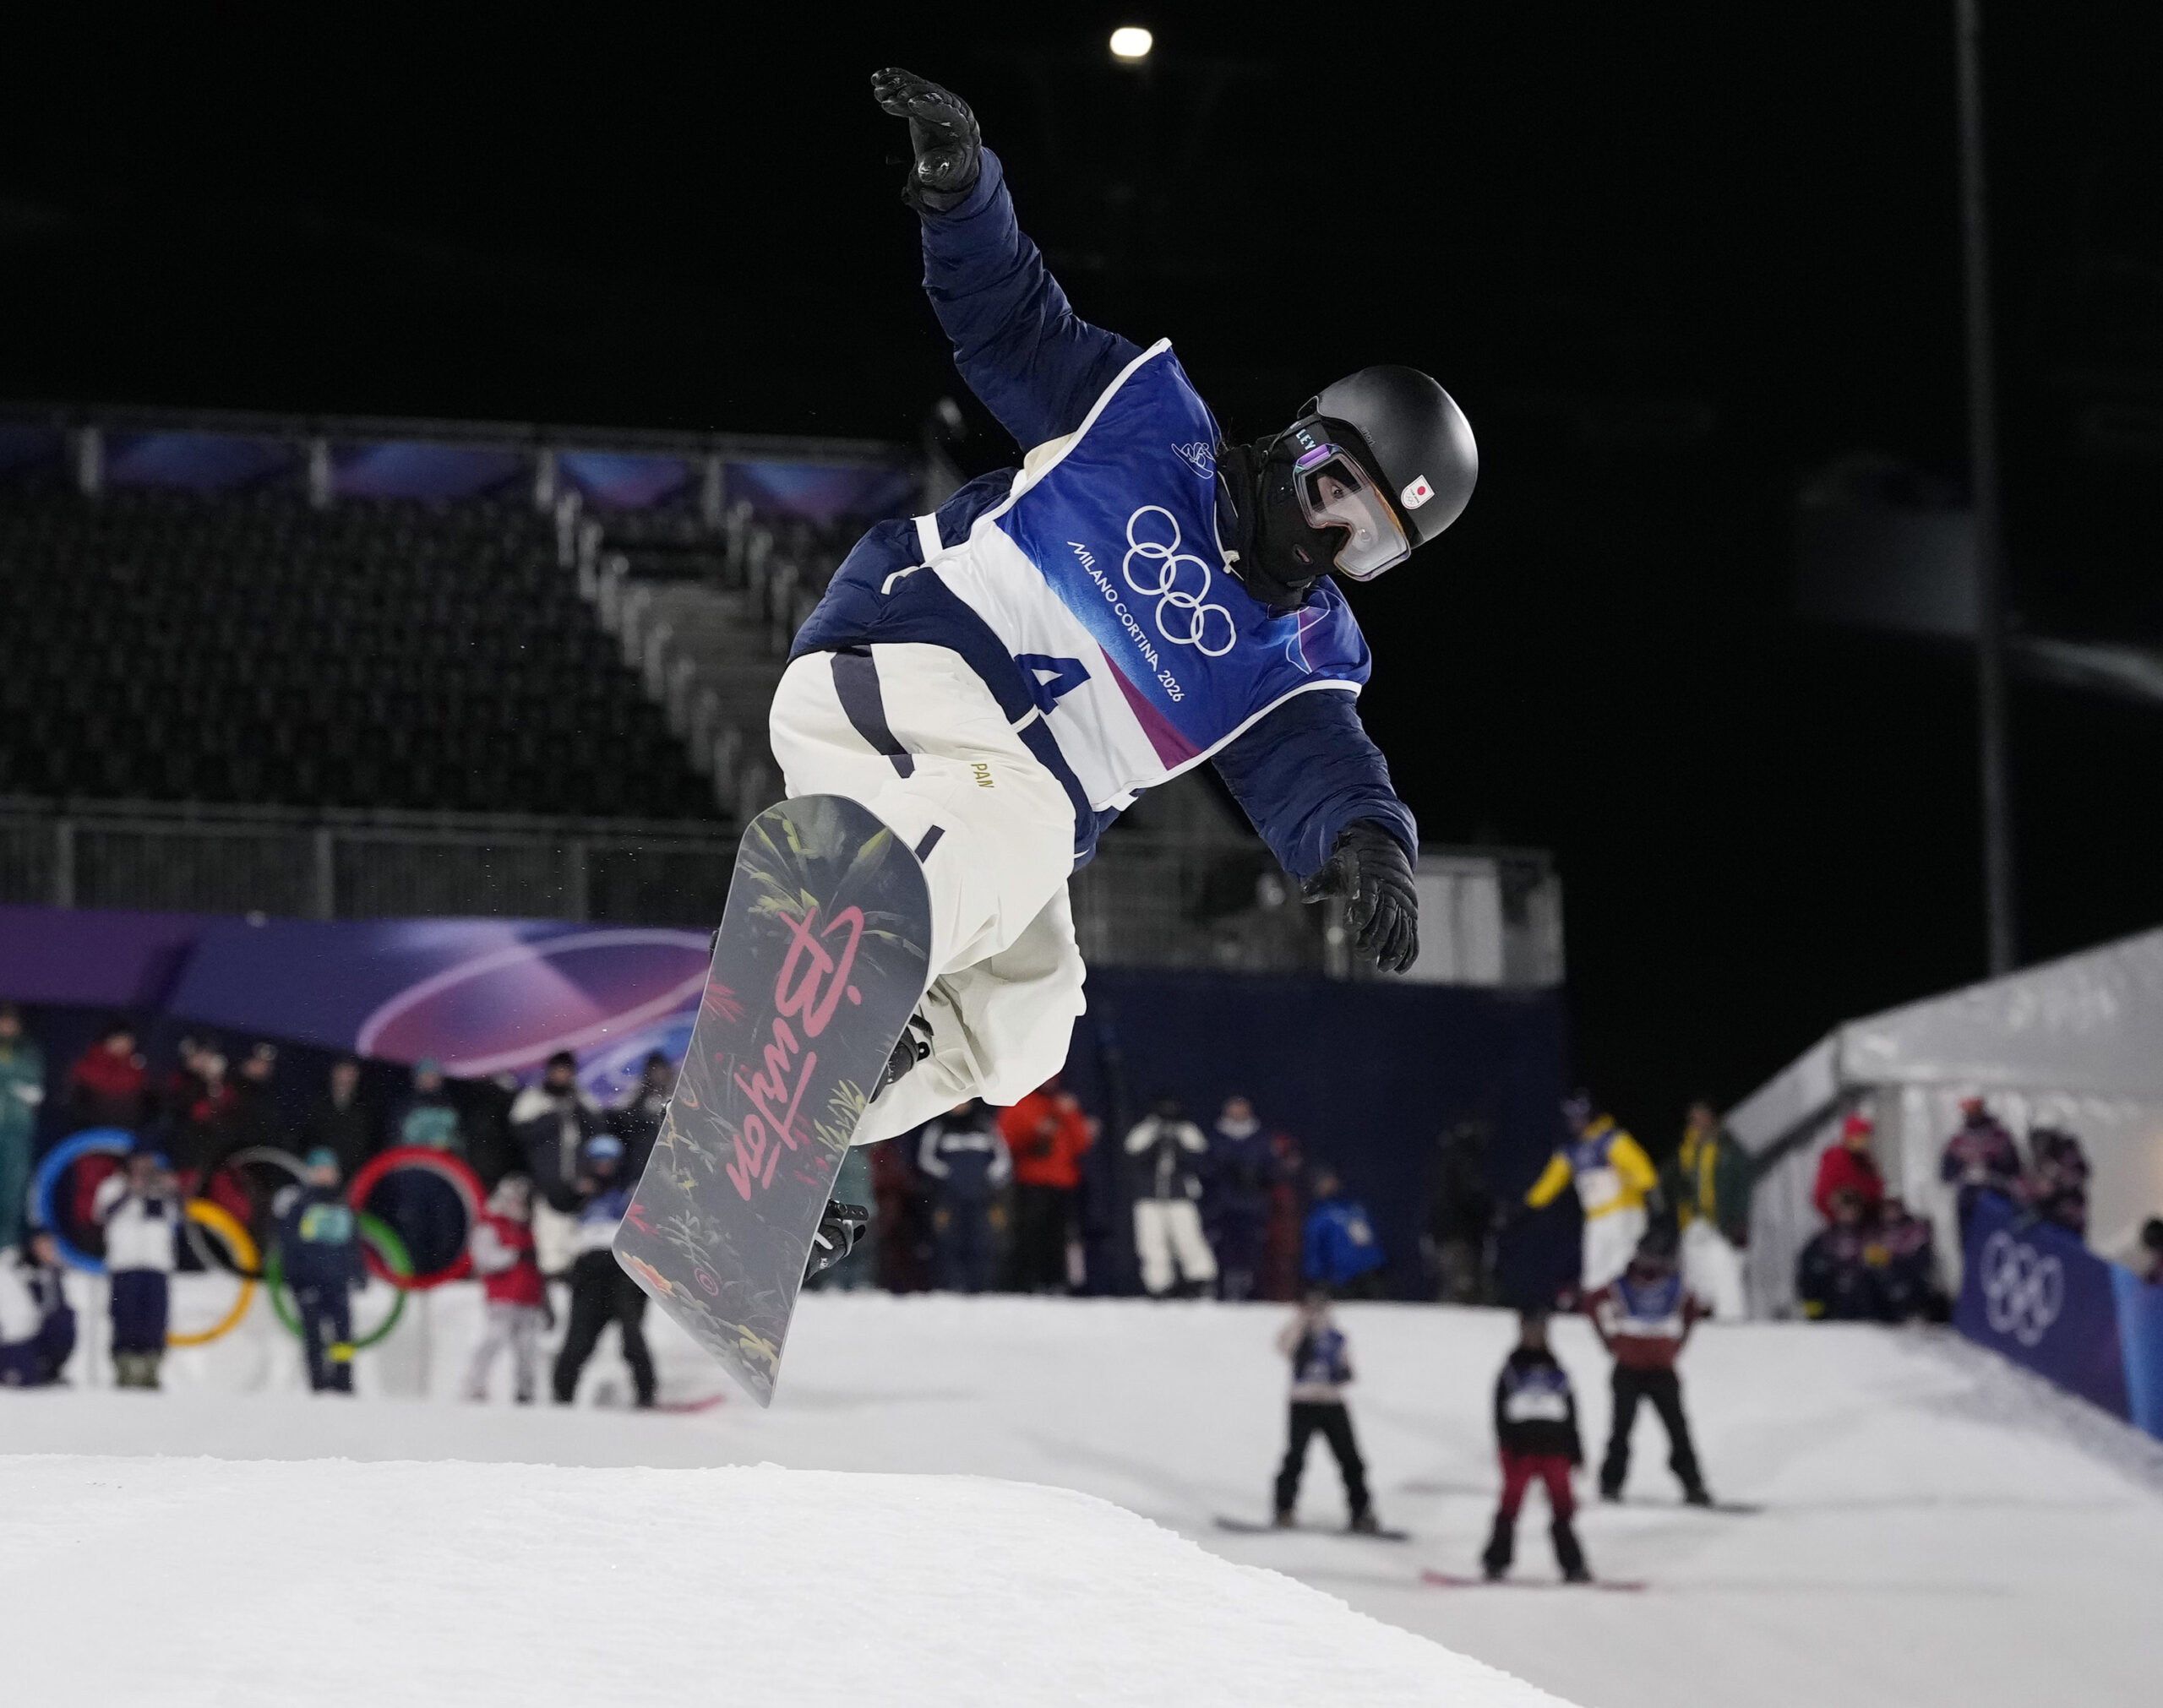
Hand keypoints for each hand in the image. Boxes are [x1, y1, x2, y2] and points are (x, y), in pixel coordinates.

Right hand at [871, 67, 980, 211]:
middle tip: (891, 96)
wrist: (951, 157)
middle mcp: (953, 107)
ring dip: (899, 84)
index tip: (911, 103)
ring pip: (920, 85)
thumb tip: (926, 171)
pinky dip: (895, 79)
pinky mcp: (926, 95)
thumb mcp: (945, 173)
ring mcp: (940, 99)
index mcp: (961, 127)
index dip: (930, 106)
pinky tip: (878, 77)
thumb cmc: (950, 168)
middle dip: (912, 92)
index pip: (948, 112)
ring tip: (878, 88)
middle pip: (934, 94)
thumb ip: (936, 171)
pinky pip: (911, 83)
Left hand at [1302, 821, 1418, 972]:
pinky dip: (1409, 951)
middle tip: (1362, 955)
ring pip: (1402, 929)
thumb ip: (1320, 882)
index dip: (1361, 914)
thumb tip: (1304, 895)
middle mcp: (1391, 891)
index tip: (1350, 927)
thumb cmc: (1352, 861)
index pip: (1369, 899)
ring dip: (1393, 950)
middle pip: (1386, 918)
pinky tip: (1400, 969)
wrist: (1381, 847)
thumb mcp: (1334, 865)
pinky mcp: (1410, 913)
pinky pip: (1412, 934)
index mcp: (1372, 878)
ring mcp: (1403, 904)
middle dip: (1376, 939)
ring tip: (1382, 967)